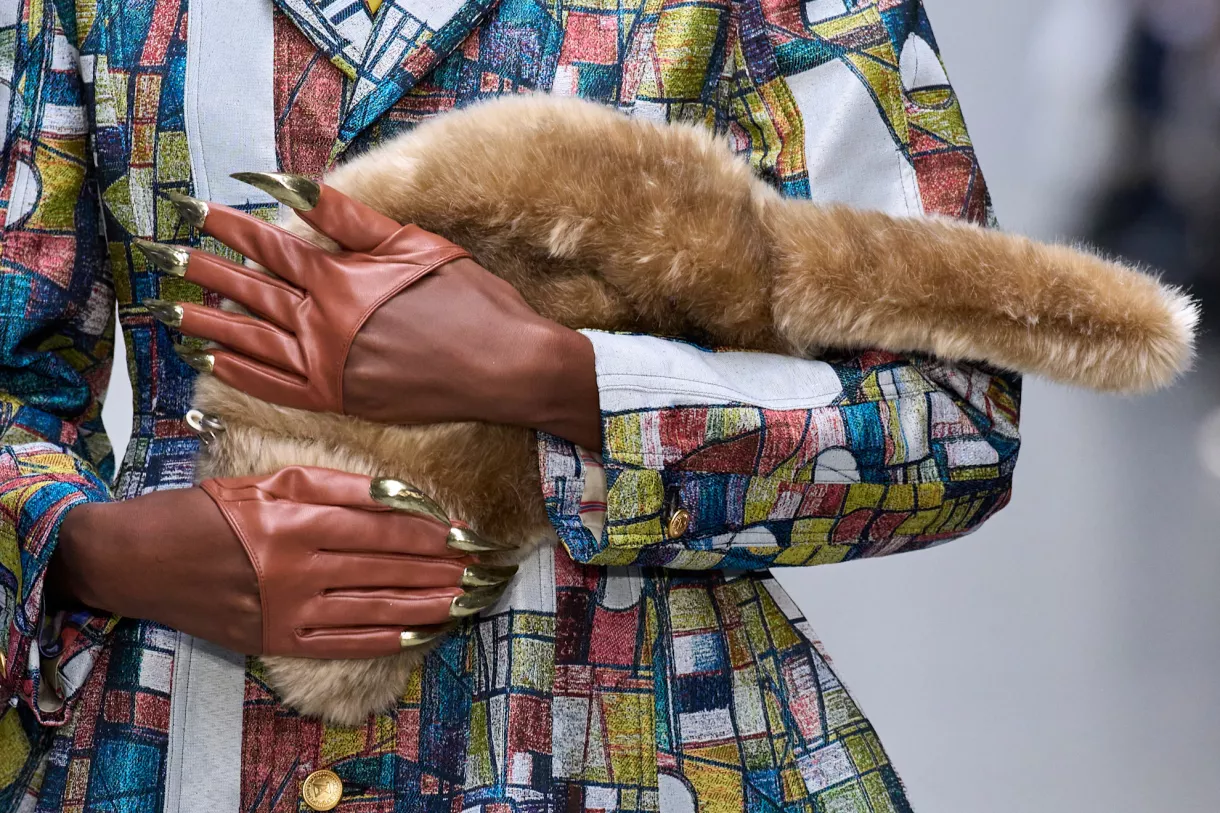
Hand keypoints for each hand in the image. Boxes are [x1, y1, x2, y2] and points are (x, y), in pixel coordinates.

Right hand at [50, 467, 516, 657]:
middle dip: (444, 570)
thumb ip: (337, 486)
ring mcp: (287, 611)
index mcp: (295, 521)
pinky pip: (343, 643)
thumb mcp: (272, 481)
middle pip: (387, 570)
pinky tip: (423, 633)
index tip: (470, 534)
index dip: (432, 533)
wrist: (144, 562)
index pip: (382, 529)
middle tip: (487, 569)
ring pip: (374, 609)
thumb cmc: (211, 510)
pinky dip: (387, 640)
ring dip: (428, 605)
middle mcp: (295, 569)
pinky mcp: (277, 640)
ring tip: (469, 598)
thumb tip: (400, 493)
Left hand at [136, 174, 600, 448]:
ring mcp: (329, 367)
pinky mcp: (342, 400)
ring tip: (170, 308)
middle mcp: (324, 325)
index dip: (233, 227)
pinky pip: (277, 388)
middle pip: (251, 292)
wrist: (507, 366)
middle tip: (161, 255)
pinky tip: (214, 361)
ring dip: (208, 322)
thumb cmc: (471, 300)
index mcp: (341, 281)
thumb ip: (349, 220)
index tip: (198, 212)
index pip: (273, 247)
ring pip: (253, 341)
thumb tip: (293, 186)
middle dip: (204, 270)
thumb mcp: (415, 244)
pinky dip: (241, 374)